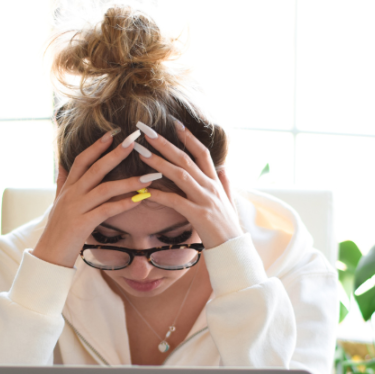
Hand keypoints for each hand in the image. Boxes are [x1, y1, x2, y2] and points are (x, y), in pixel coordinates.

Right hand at [32, 131, 156, 267]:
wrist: (48, 255)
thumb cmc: (57, 230)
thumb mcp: (57, 202)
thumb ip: (62, 182)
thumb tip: (61, 163)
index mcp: (68, 188)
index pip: (82, 160)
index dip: (96, 146)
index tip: (112, 133)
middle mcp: (72, 194)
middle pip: (95, 169)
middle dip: (115, 154)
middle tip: (133, 140)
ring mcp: (77, 208)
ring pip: (104, 189)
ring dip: (128, 181)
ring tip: (149, 176)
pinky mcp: (83, 224)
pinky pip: (107, 210)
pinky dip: (124, 204)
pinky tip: (140, 199)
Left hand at [134, 122, 243, 248]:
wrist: (233, 249)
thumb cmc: (227, 227)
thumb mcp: (229, 201)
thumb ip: (226, 183)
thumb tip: (224, 169)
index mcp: (216, 182)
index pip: (203, 153)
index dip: (189, 138)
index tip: (175, 124)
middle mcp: (210, 187)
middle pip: (186, 159)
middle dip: (165, 143)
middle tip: (146, 131)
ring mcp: (205, 200)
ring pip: (180, 175)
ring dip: (159, 162)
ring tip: (141, 152)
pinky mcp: (198, 215)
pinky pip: (175, 201)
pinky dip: (159, 194)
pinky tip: (145, 190)